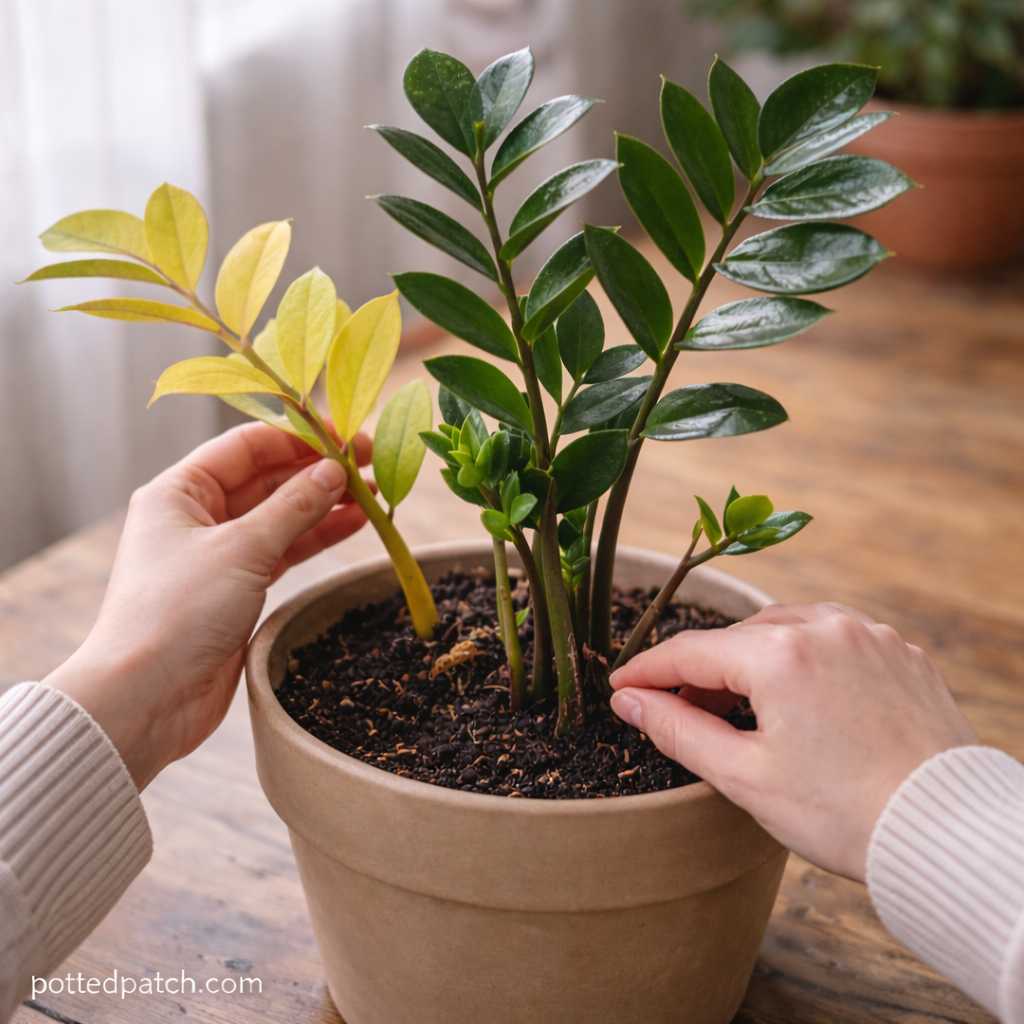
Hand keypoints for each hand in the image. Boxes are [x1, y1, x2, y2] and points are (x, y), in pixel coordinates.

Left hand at [46, 423, 371, 789]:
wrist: (147, 698)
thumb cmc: (177, 614)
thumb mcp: (242, 549)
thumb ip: (293, 506)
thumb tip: (336, 471)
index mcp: (179, 491)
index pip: (247, 445)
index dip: (299, 436)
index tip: (348, 436)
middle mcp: (196, 517)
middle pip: (266, 478)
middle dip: (317, 471)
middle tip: (370, 464)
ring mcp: (218, 555)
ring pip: (279, 516)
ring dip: (323, 504)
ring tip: (372, 494)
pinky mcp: (236, 590)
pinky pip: (283, 551)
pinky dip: (315, 537)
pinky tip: (353, 525)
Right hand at [609, 602, 977, 880]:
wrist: (947, 835)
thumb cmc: (845, 815)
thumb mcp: (745, 777)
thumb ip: (678, 730)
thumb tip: (630, 702)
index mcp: (780, 656)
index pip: (691, 652)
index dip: (648, 670)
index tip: (620, 686)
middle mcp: (825, 628)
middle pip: (737, 636)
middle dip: (702, 670)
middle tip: (680, 710)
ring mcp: (868, 634)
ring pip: (785, 627)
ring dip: (751, 656)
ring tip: (738, 703)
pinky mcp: (899, 651)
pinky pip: (832, 635)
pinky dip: (802, 654)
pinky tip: (797, 691)